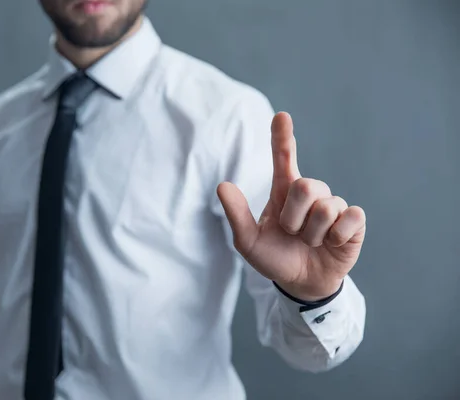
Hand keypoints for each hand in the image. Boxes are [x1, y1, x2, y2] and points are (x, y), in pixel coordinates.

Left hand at [217, 112, 365, 300]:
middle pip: (306, 186)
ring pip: (326, 208)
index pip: (283, 158)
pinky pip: (350, 218)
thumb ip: (237, 215)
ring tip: (310, 242)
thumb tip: (222, 185)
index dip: (282, 137)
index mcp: (283, 192)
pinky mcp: (353, 222)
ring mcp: (333, 206)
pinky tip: (332, 243)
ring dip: (313, 234)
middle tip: (292, 233)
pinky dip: (337, 237)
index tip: (281, 116)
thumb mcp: (249, 241)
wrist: (300, 284)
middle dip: (294, 217)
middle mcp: (310, 193)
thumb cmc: (274, 258)